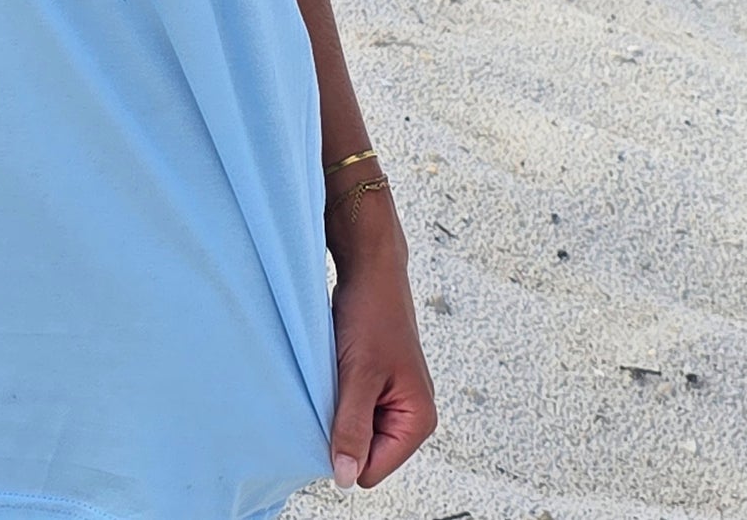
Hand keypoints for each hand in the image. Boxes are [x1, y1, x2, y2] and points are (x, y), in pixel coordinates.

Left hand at [327, 244, 438, 488]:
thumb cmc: (371, 315)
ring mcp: (394, 398)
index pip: (373, 468)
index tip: (327, 414)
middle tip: (329, 389)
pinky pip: (351, 405)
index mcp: (418, 419)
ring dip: (336, 408)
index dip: (345, 450)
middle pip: (365, 451)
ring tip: (333, 374)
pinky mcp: (377, 383)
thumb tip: (345, 477)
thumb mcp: (358, 376)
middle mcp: (411, 414)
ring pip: (355, 427)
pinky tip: (332, 368)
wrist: (370, 269)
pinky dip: (336, 392)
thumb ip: (352, 427)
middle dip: (341, 427)